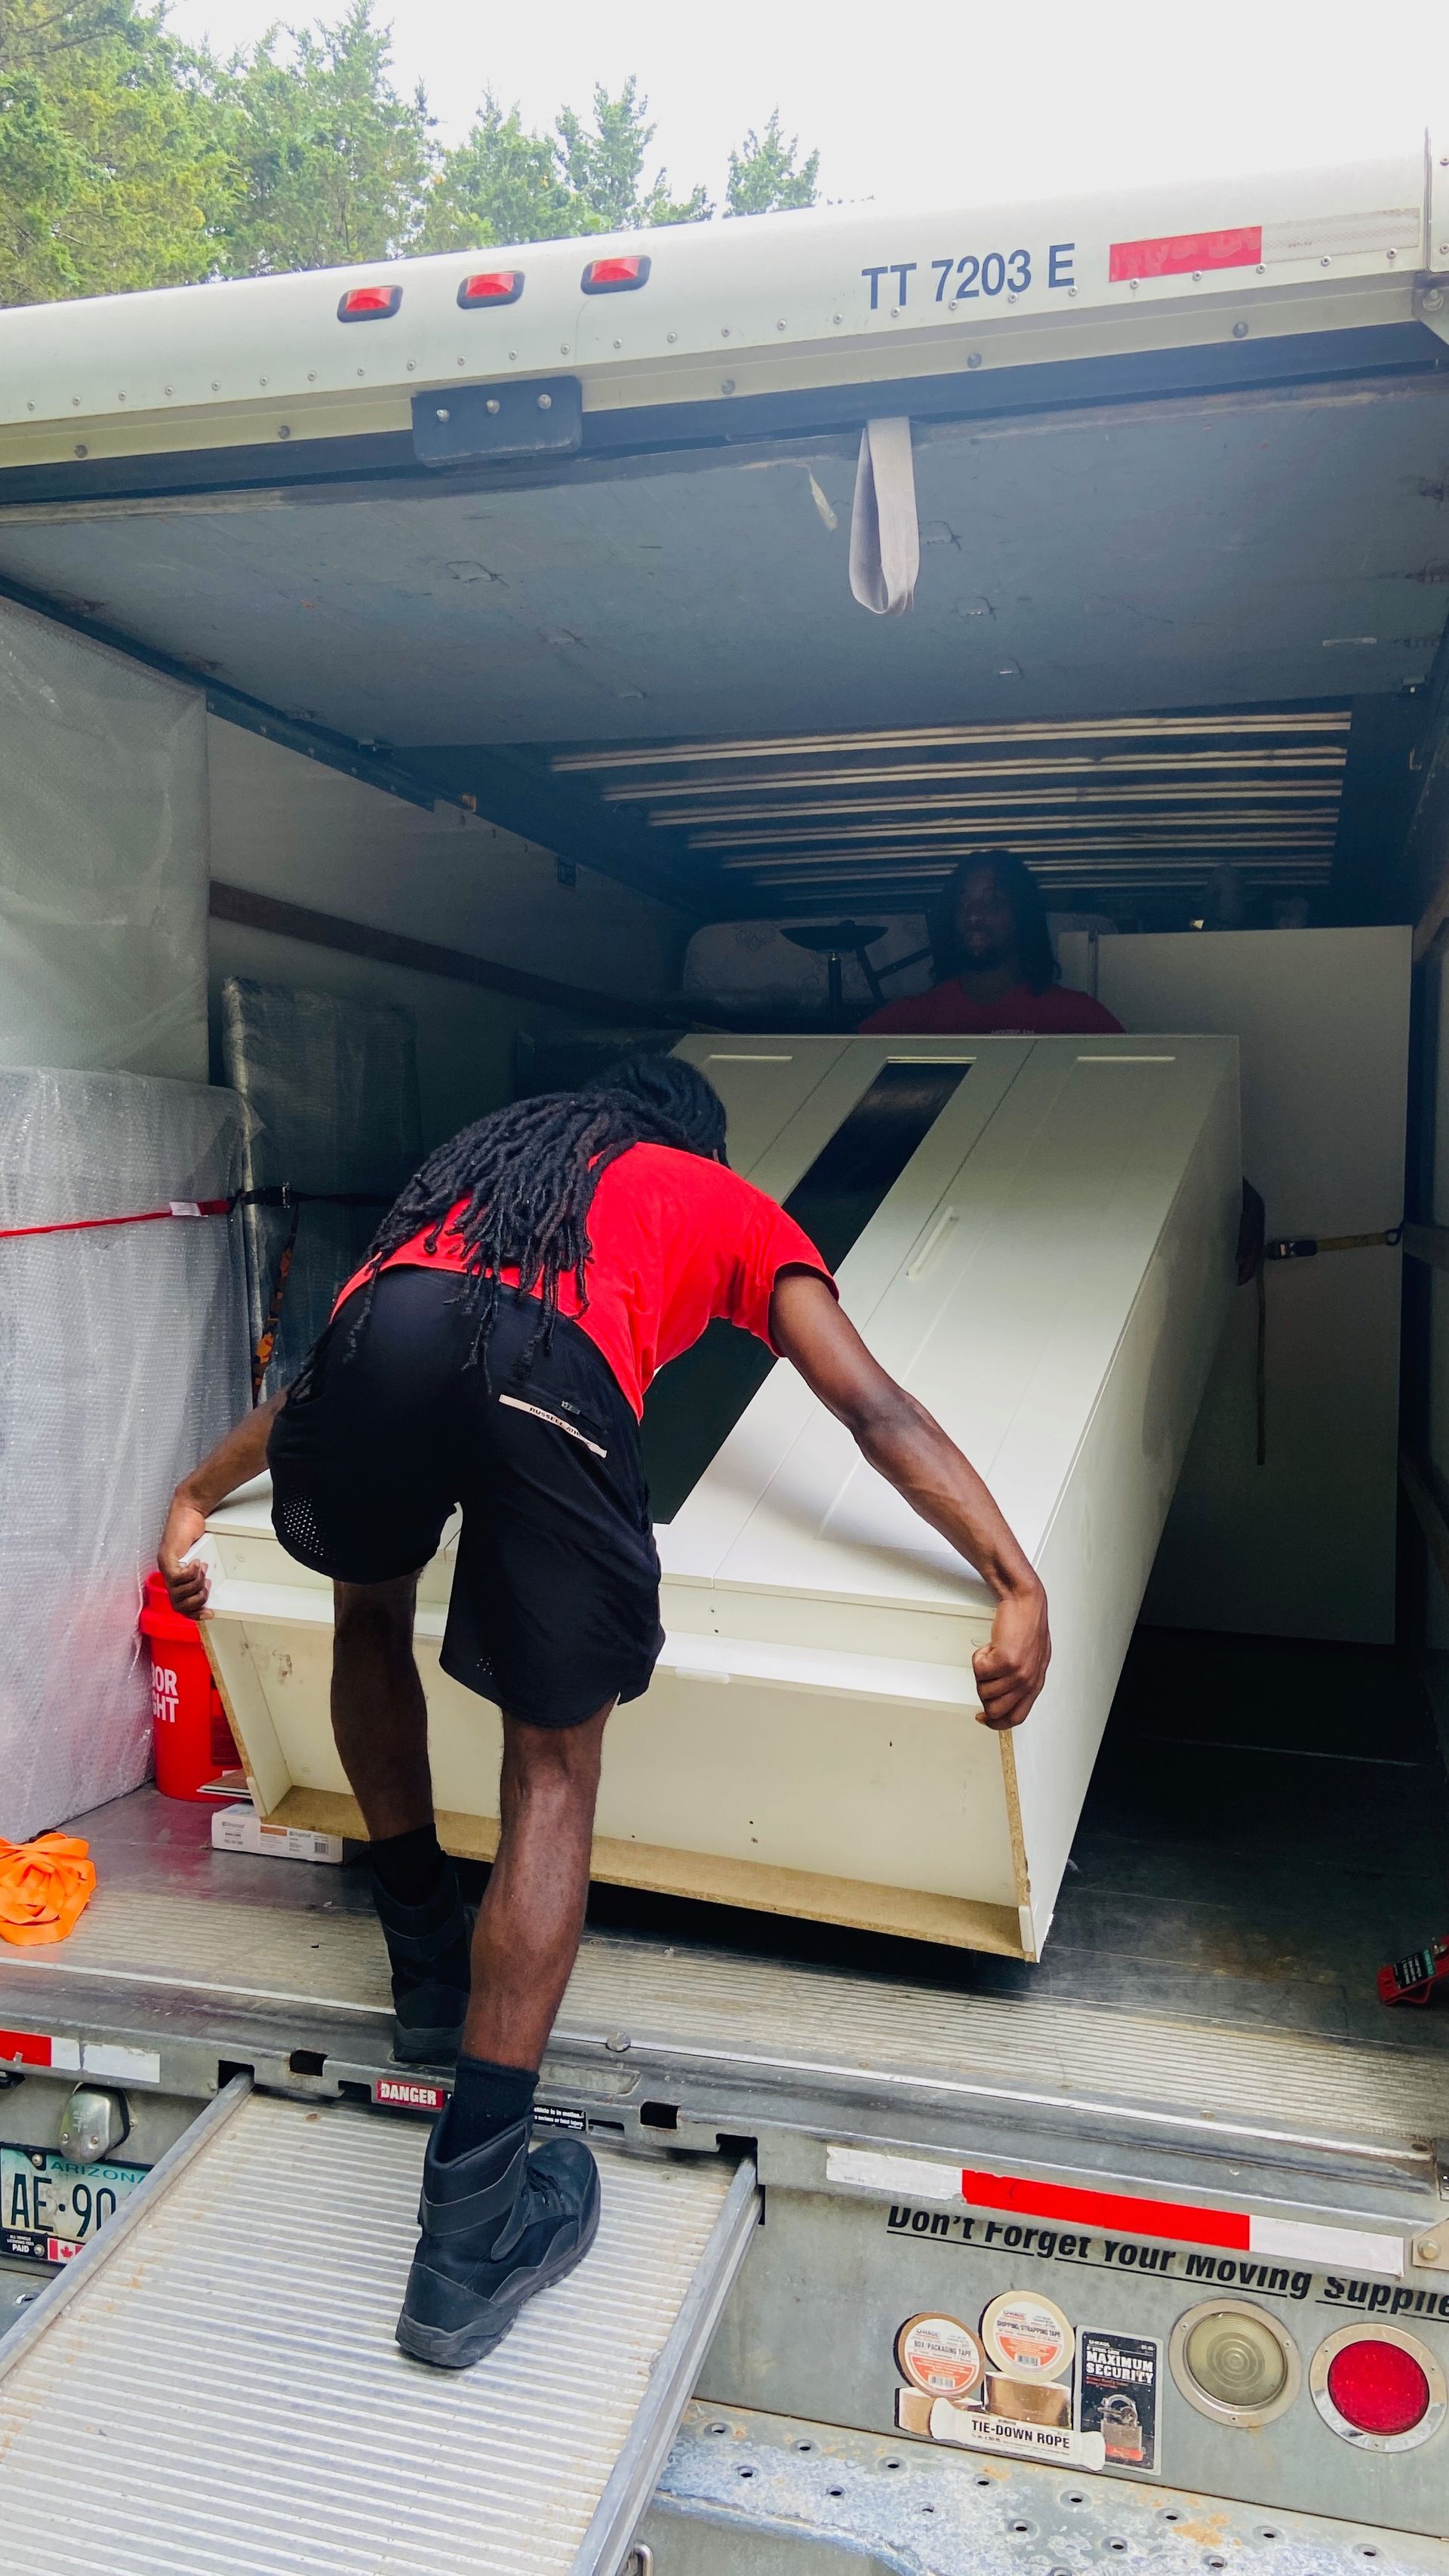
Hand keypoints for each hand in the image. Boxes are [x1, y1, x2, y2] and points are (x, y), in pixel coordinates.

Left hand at [158, 1493, 210, 1618]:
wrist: (188, 1510)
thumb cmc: (194, 1530)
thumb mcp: (202, 1555)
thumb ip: (202, 1570)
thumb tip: (214, 1582)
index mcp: (175, 1578)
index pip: (180, 1606)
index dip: (194, 1614)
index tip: (209, 1614)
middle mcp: (168, 1575)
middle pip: (178, 1606)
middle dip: (197, 1600)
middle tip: (206, 1586)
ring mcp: (166, 1567)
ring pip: (178, 1594)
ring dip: (196, 1585)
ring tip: (202, 1570)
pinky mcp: (166, 1559)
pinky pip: (177, 1578)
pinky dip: (190, 1573)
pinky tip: (196, 1563)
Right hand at [972, 1583, 1049, 1730]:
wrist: (1026, 1604)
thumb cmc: (1027, 1628)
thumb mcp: (1031, 1662)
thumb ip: (1019, 1683)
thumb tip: (1000, 1699)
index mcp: (1035, 1685)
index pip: (1015, 1718)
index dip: (995, 1722)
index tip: (982, 1717)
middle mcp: (1028, 1682)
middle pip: (994, 1710)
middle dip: (983, 1694)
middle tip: (986, 1676)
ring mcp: (1017, 1673)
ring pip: (983, 1690)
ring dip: (981, 1672)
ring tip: (992, 1654)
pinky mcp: (1005, 1660)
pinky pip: (978, 1670)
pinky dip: (978, 1657)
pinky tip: (990, 1646)